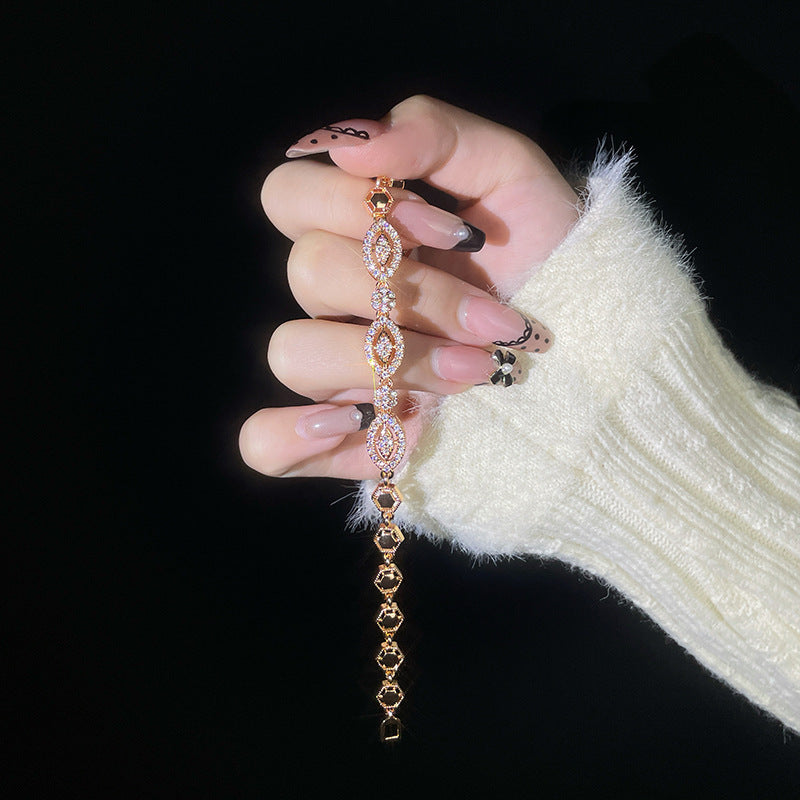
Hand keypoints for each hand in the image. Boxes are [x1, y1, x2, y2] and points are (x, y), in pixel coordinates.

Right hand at [239, 95, 578, 479]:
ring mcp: (340, 368)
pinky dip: (294, 439)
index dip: (354, 206)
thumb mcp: (511, 174)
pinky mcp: (351, 434)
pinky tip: (367, 423)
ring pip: (293, 354)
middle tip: (492, 317)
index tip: (456, 232)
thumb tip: (352, 146)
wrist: (592, 346)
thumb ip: (435, 135)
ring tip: (472, 372)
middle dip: (411, 293)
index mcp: (358, 232)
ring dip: (387, 361)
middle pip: (307, 273)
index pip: (289, 197)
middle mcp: (339, 299)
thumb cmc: (549, 255)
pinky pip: (267, 445)